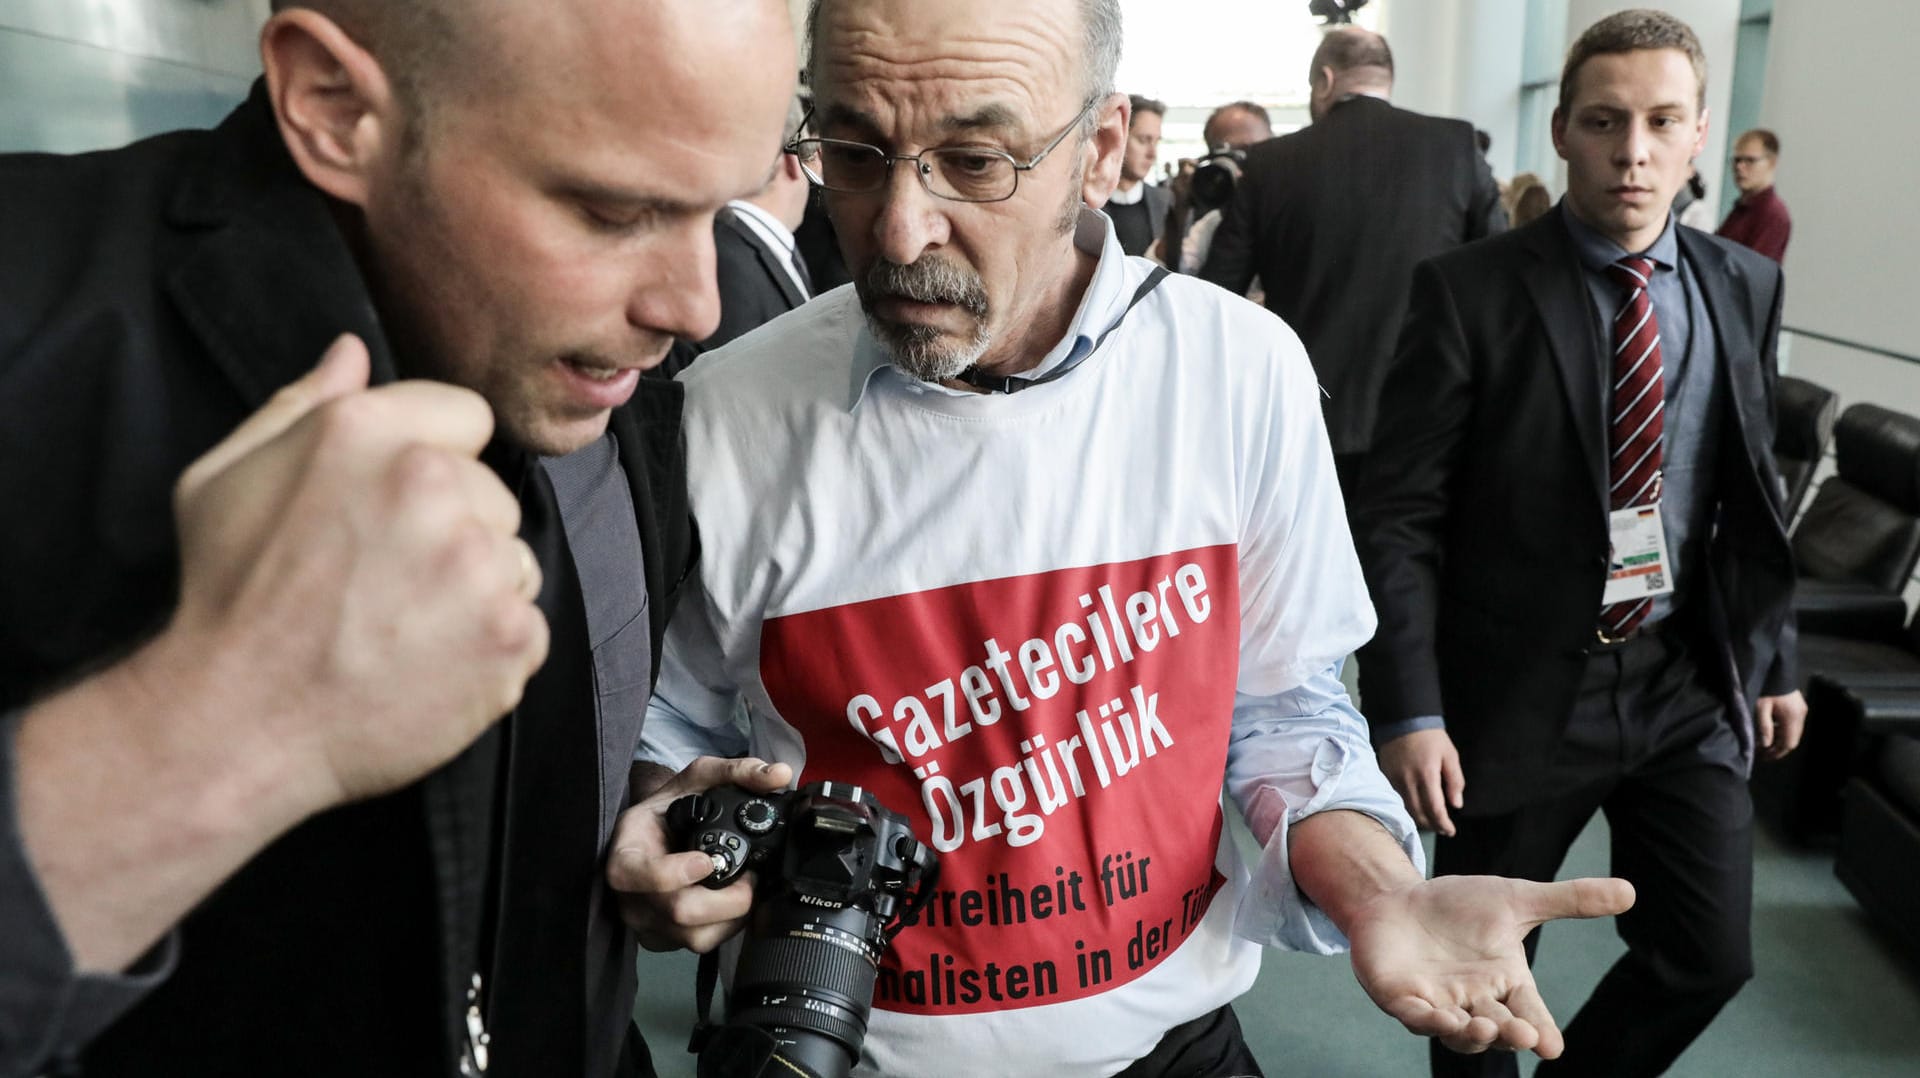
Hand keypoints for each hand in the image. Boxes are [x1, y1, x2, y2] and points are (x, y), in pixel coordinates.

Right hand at [162, 333, 547, 808]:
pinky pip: (527, 625)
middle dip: (456, 531)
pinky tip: (429, 663)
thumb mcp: (226, 477)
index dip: (436, 461)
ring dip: (476, 590)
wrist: (239, 723)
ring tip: (402, 625)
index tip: (394, 508)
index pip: (466, 417)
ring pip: (514, 560)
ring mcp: (477, 563)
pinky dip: (490, 649)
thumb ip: (300, 405)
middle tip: (385, 579)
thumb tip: (352, 351)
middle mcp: (431, 485)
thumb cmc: (228, 600)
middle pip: (493, 495)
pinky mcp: (508, 634)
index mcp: (368, 432)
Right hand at [607, 756, 793, 952]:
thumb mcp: (699, 778)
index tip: (707, 860)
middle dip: (728, 898)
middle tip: (750, 876)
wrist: (661, 832)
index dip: (674, 873)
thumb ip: (738, 772)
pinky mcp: (665, 940)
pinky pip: (700, 945)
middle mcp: (631, 895)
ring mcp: (647, 922)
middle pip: (679, 911)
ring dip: (732, 915)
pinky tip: (734, 903)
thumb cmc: (674, 806)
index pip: (636, 875)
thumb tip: (779, 775)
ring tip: (745, 887)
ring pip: (695, 936)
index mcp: (626, 852)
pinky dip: (727, 926)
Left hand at [1349, 875, 1635, 1057]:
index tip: (1554, 1048)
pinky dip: (1427, 1020)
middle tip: (1526, 1036)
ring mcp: (1437, 1004)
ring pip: (1456, 1032)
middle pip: (1497, 1028)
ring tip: (1484, 1029)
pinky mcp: (1401, 998)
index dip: (1542, 1031)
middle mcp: (1474, 1002)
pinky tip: (1440, 1017)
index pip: (1530, 1012)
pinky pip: (1415, 1017)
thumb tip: (1631, 891)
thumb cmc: (1459, 907)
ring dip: (1470, 1035)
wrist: (1399, 900)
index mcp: (1505, 983)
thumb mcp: (1515, 899)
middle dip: (1511, 1035)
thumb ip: (1569, 900)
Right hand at [1378, 728, 1464, 836]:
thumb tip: (1456, 805)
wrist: (1403, 721)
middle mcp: (1408, 782)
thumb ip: (1454, 781)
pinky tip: (1417, 810)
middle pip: (1419, 814)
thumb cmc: (1431, 738)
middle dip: (1432, 825)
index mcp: (1427, 776)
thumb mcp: (1450, 755)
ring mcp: (1394, 781)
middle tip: (1443, 829)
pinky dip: (1408, 810)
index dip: (1443, 824)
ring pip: (1407, 810)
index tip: (1450, 831)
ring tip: (1431, 823)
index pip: (1435, 809)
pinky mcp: (1386, 778)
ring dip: (1420, 820)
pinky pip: (1398, 800)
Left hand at [1756, 690, 1807, 759]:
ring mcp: (1802, 711)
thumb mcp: (1761, 707)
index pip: (1788, 743)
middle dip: (1778, 748)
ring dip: (1780, 739)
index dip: (1777, 752)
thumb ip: (1764, 727)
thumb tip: (1766, 745)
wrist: (1777, 671)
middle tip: (1764, 752)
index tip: (1765, 757)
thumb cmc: (1767, 688)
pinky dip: (1783, 730)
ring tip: (1764, 742)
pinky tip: (1772, 730)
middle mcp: (1801, 716)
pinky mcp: (1800, 707)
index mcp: (1793, 717)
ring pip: (1793, 733)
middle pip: (1792, 740)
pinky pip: (1793, 725)